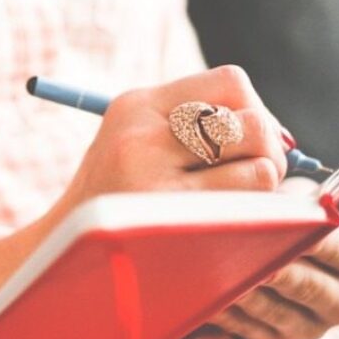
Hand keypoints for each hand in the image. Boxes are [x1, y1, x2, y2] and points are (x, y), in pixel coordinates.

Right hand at [43, 66, 288, 227]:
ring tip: (240, 205)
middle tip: (259, 176)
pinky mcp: (167, 226)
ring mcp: (152, 183)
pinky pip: (247, 212)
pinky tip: (231, 228)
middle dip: (269, 150)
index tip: (249, 140)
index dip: (255, 109)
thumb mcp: (135, 142)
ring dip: (263, 190)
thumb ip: (195, 126)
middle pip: (252, 122)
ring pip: (260, 168)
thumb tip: (281, 137)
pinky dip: (256, 220)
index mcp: (135, 106)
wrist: (58, 255)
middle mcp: (142, 136)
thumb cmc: (112, 199)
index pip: (231, 82)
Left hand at [209, 178, 338, 338]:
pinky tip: (208, 296)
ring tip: (221, 273)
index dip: (319, 240)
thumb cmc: (293, 219)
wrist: (280, 255)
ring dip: (247, 292)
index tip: (294, 226)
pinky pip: (250, 330)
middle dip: (279, 270)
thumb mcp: (303, 203)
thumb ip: (297, 203)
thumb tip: (279, 207)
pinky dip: (228, 312)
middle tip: (251, 255)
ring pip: (276, 312)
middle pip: (311, 288)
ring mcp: (313, 329)